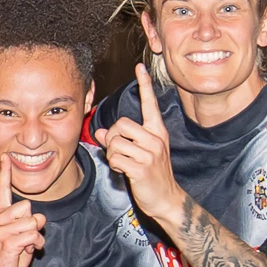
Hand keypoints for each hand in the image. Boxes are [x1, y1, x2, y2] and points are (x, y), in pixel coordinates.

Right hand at [0, 171, 46, 266]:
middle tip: (26, 237)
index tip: (6, 156)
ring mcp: (0, 230)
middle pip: (28, 206)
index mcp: (0, 215)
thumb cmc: (11, 256)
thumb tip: (40, 218)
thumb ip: (31, 223)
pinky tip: (28, 251)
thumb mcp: (23, 236)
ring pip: (33, 221)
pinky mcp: (6, 241)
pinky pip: (33, 234)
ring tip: (27, 245)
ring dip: (36, 236)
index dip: (6, 173)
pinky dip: (36, 244)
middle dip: (34, 222)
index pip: (3, 190)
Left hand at [102, 65, 187, 228]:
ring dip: (112, 155)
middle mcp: (155, 138)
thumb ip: (121, 140)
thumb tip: (101, 132)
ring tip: (123, 163)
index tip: (140, 67)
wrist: (166, 198)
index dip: (144, 85)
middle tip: (117, 149)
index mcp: (157, 131)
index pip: (150, 104)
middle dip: (112, 137)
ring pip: (115, 142)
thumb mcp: (140, 153)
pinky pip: (115, 158)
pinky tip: (124, 171)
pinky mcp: (142, 167)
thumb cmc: (152, 175)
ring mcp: (150, 153)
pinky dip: (114, 166)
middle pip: (121, 123)